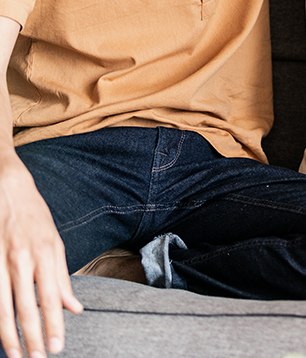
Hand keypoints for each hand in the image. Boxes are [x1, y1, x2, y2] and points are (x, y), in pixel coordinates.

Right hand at [0, 157, 81, 356]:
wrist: (7, 188)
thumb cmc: (34, 217)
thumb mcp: (55, 242)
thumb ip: (62, 277)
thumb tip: (74, 308)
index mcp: (45, 253)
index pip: (51, 298)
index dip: (53, 325)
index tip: (57, 348)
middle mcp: (22, 259)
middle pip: (26, 308)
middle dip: (32, 338)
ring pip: (2, 308)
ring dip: (9, 336)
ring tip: (16, 356)